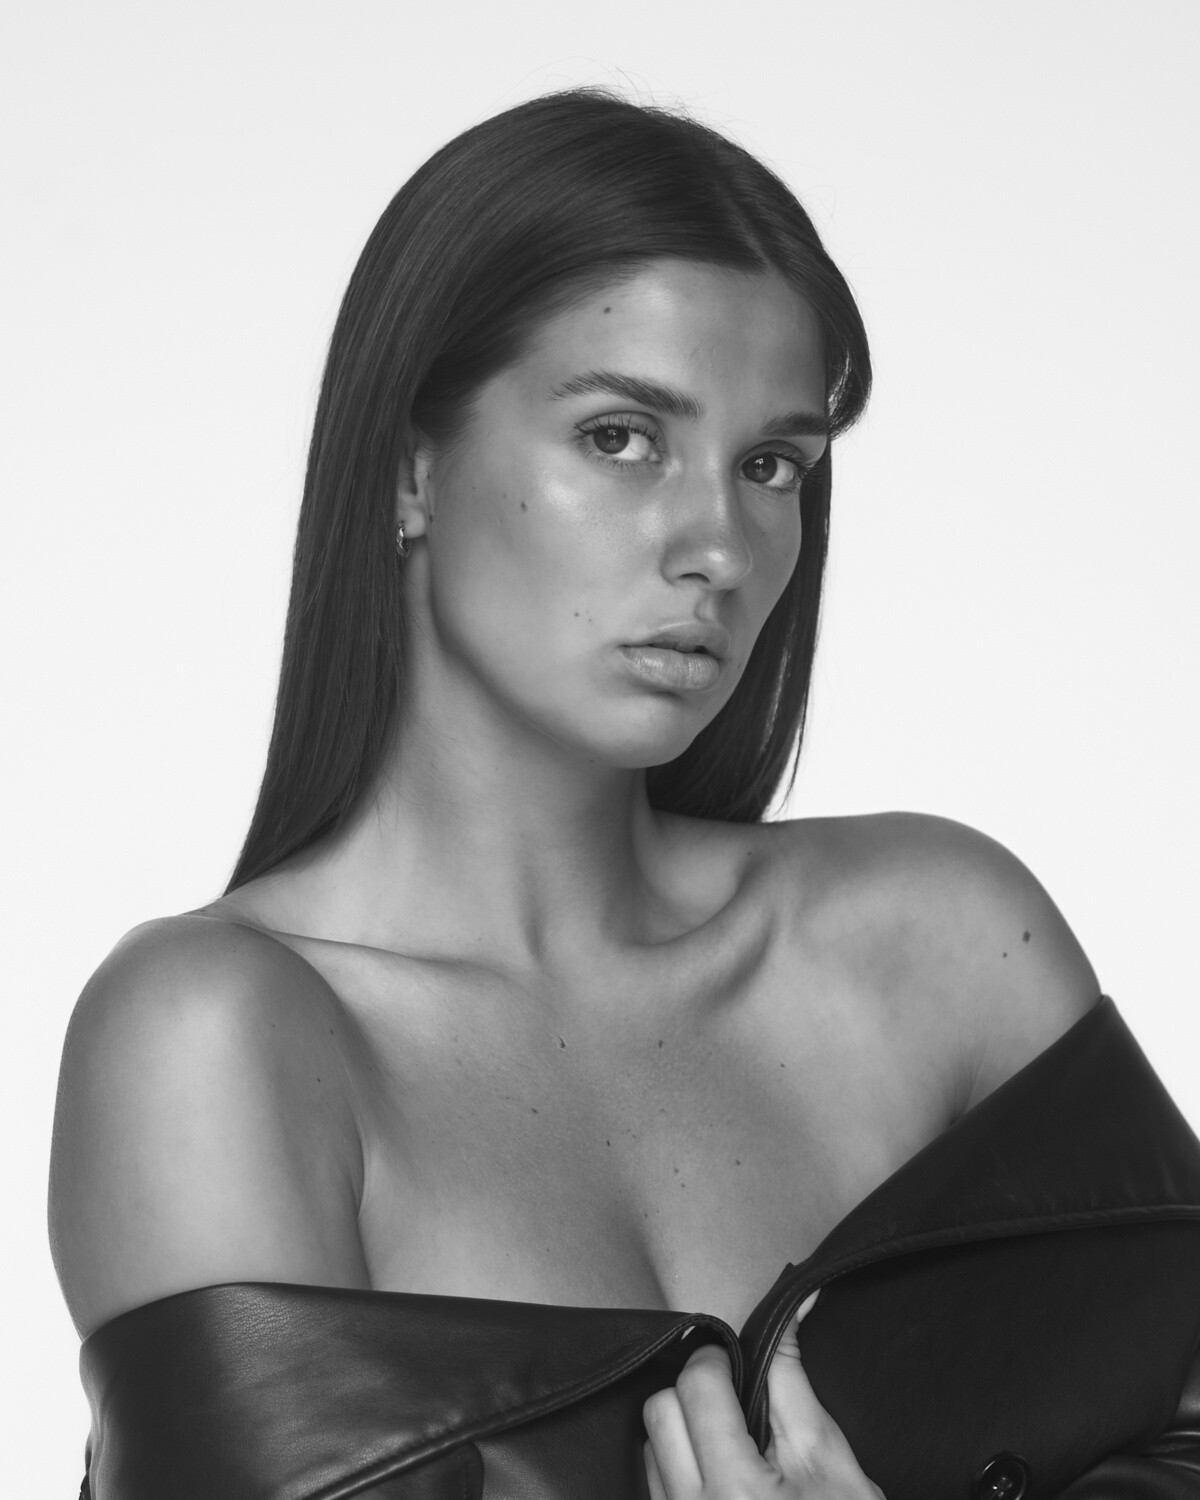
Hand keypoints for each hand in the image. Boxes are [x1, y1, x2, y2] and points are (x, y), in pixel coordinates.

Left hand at [643, 1292, 884, 1498]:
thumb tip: (789, 1316)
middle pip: (660, 1412)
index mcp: (738, 1492)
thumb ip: (793, 1384)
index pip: (695, 1387)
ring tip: (732, 1452)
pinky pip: (655, 1492)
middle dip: (694, 1394)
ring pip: (650, 1451)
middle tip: (735, 1405)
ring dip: (683, 1436)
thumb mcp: (832, 1463)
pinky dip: (679, 1473)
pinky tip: (718, 1483)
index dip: (717, 1360)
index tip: (735, 1363)